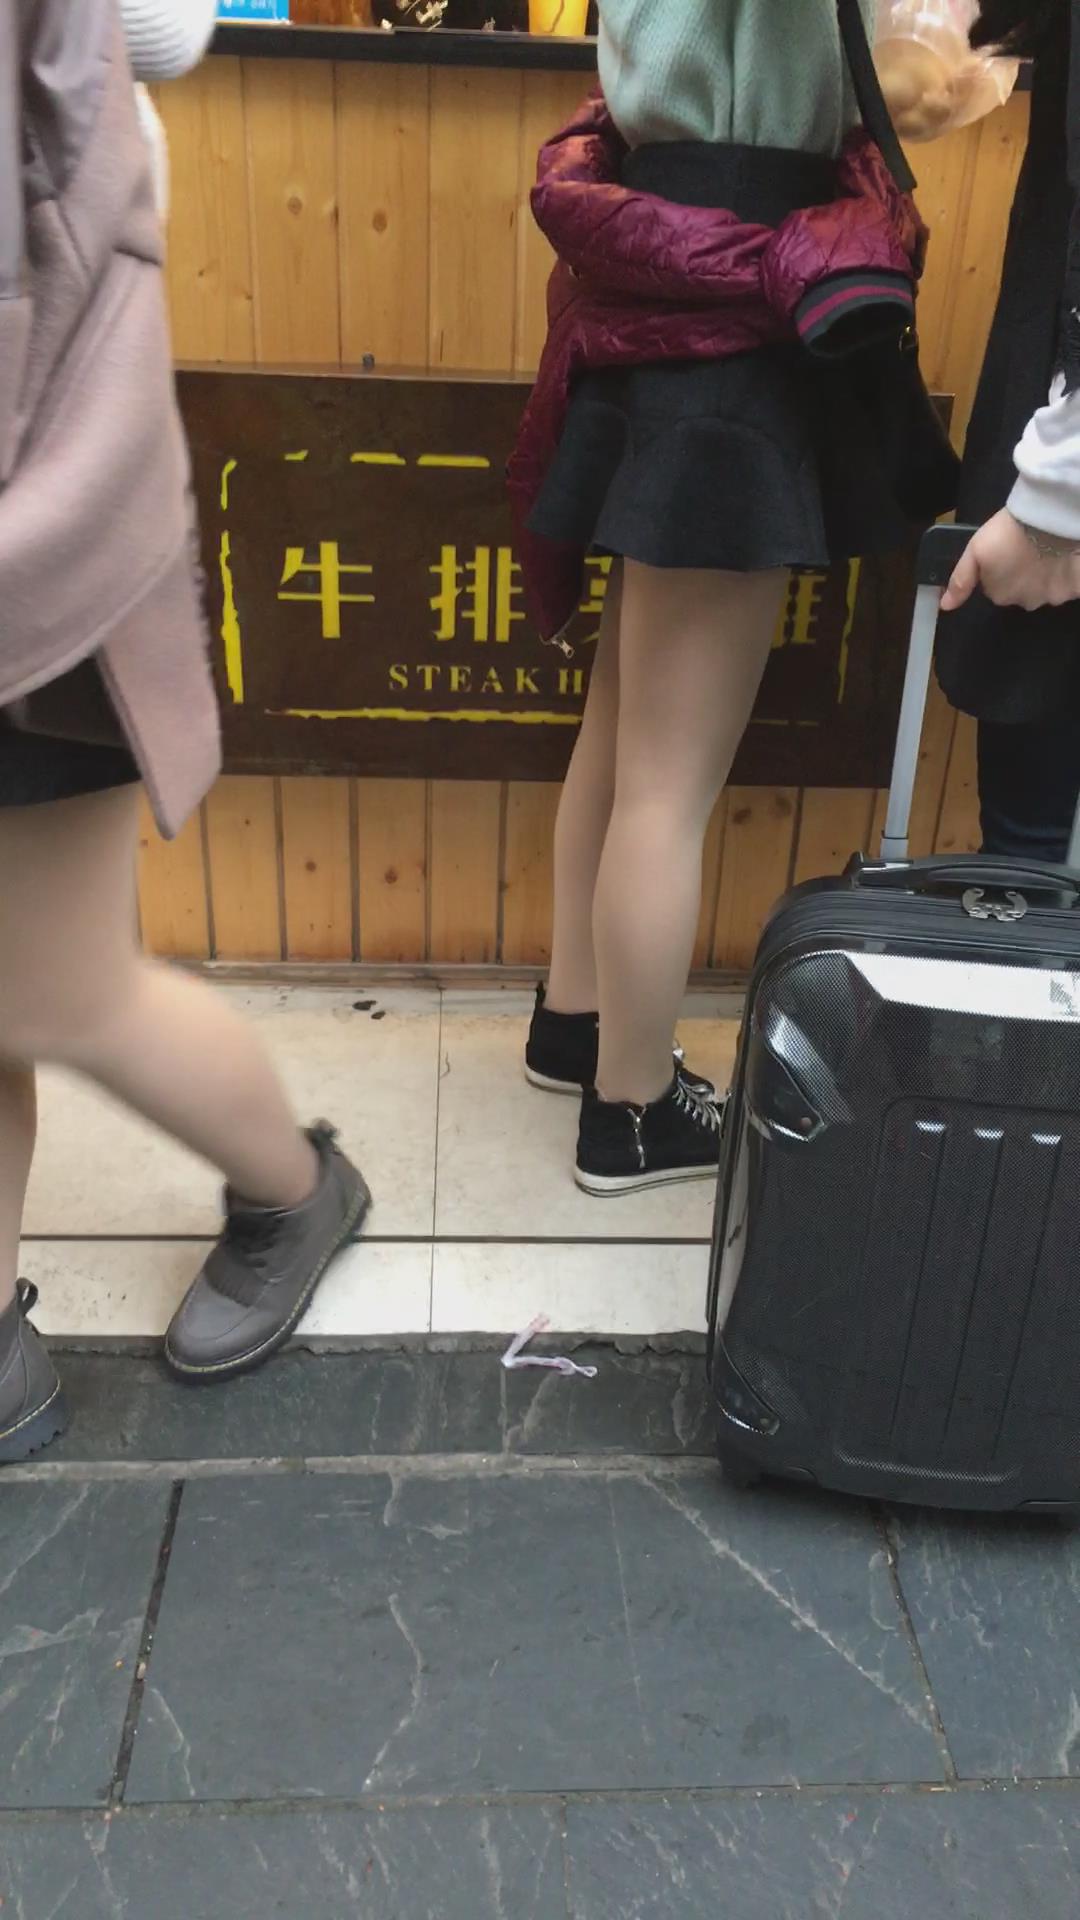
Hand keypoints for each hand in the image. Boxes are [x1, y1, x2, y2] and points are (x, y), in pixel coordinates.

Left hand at [942, 509, 1079, 612]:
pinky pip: (1070, 584)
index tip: (1007, 550)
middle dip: (1023, 574)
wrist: (1050, 520)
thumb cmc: (1009, 533)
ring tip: (1049, 548)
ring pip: (1046, 588)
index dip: (1000, 568)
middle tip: (1028, 547)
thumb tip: (945, 607)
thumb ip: (961, 580)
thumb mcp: (975, 551)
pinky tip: (1066, 555)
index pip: (996, 587)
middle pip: (1021, 590)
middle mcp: (1025, 602)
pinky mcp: (1075, 588)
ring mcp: (1053, 597)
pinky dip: (1068, 573)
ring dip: (1046, 573)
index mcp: (999, 595)